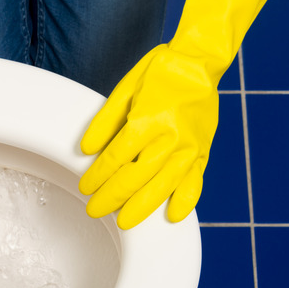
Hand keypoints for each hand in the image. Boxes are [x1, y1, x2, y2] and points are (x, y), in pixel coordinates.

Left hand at [79, 44, 217, 228]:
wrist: (199, 65)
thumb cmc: (159, 74)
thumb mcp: (125, 89)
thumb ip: (105, 122)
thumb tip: (87, 150)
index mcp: (147, 120)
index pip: (116, 158)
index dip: (98, 176)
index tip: (85, 188)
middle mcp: (170, 138)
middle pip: (136, 177)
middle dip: (112, 197)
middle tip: (95, 210)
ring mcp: (189, 148)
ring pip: (163, 186)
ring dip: (142, 207)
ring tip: (125, 222)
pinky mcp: (203, 153)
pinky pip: (195, 182)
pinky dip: (186, 200)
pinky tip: (174, 216)